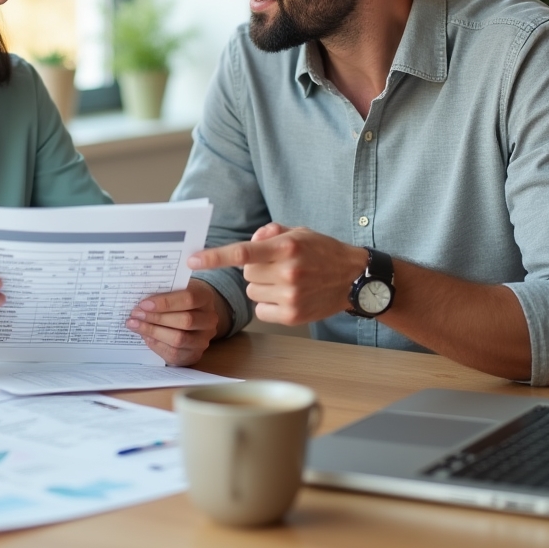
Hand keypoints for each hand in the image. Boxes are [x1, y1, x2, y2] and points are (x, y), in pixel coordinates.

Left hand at [125, 278, 230, 364]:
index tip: (144, 304)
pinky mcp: (194, 355)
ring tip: (135, 325)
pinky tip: (145, 336)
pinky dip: (156, 344)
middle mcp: (209, 320)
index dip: (166, 302)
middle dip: (156, 318)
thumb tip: (140, 302)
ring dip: (153, 332)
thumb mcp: (175, 289)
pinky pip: (174, 354)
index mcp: (206, 298)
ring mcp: (204, 340)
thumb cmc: (179, 299)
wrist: (193, 315)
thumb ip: (163, 292)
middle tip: (135, 314)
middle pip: (185, 321)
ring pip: (179, 339)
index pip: (189, 299)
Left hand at [188, 223, 366, 325]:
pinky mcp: (293, 316)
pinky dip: (268, 304)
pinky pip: (261, 311)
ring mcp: (291, 296)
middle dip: (255, 269)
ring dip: (262, 286)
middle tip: (277, 266)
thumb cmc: (323, 251)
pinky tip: (288, 297)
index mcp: (286, 248)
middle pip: (246, 273)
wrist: (354, 278)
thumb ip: (269, 233)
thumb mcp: (298, 232)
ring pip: (252, 292)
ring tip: (286, 281)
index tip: (193, 260)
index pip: (242, 252)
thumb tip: (249, 243)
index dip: (215, 257)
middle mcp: (288, 272)